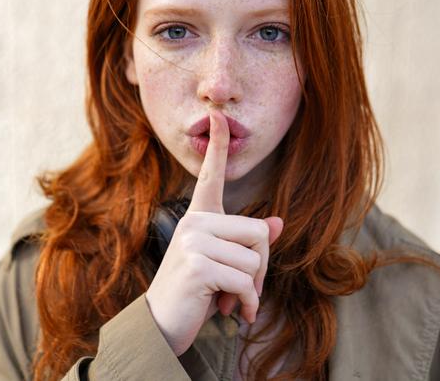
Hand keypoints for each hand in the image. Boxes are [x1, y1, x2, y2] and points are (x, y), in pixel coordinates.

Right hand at [145, 109, 282, 355]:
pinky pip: (245, 281)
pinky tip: (232, 312)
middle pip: (257, 232)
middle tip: (244, 290)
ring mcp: (193, 242)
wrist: (162, 325)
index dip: (217, 145)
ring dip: (252, 289)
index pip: (210, 175)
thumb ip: (247, 243)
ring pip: (254, 258)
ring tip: (230, 300)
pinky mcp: (197, 264)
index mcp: (199, 218)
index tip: (217, 115)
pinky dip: (247, 303)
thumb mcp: (223, 264)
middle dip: (260, 267)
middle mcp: (194, 223)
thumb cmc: (195, 292)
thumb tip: (278, 224)